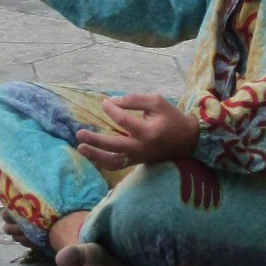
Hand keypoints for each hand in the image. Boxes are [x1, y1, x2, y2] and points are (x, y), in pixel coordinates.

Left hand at [74, 93, 200, 170]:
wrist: (186, 140)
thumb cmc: (171, 117)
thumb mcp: (157, 102)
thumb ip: (134, 100)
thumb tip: (112, 101)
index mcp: (148, 132)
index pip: (124, 121)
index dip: (111, 109)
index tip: (104, 102)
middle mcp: (142, 148)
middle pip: (114, 146)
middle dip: (95, 140)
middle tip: (79, 133)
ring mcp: (138, 157)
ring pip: (113, 161)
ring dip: (95, 155)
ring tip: (80, 147)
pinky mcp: (136, 162)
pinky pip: (116, 165)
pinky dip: (102, 161)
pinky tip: (91, 154)